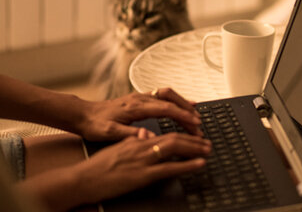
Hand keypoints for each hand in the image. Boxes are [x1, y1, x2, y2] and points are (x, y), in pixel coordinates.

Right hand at [19, 133, 210, 210]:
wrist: (82, 179)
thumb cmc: (98, 166)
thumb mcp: (117, 148)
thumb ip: (133, 141)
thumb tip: (145, 135)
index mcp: (137, 140)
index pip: (165, 132)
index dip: (182, 132)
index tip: (194, 135)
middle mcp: (142, 146)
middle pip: (174, 137)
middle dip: (193, 139)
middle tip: (207, 142)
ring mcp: (143, 160)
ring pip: (175, 148)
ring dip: (195, 148)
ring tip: (208, 149)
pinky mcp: (142, 175)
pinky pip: (170, 167)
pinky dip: (187, 164)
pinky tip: (199, 163)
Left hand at [78, 87, 201, 140]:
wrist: (82, 114)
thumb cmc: (94, 124)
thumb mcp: (109, 133)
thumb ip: (129, 134)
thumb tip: (147, 135)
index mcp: (135, 107)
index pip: (166, 108)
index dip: (182, 115)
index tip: (195, 123)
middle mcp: (140, 98)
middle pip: (171, 98)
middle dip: (187, 109)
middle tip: (198, 123)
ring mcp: (140, 97)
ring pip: (168, 94)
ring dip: (183, 103)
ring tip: (195, 114)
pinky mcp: (139, 98)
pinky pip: (162, 95)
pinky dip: (175, 101)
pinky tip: (180, 107)